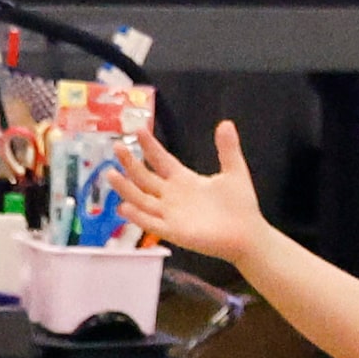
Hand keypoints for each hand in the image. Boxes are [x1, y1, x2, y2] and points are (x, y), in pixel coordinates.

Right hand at [106, 120, 265, 263]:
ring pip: (141, 199)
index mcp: (184, 180)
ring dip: (126, 188)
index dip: (149, 146)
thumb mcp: (234, 171)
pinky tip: (124, 207)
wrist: (248, 234)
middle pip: (145, 177)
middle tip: (117, 147)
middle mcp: (172, 196)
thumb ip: (228, 149)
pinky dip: (138, 216)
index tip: (137, 129)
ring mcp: (170, 214)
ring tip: (110, 174)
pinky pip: (151, 223)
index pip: (161, 160)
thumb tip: (226, 123)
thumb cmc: (240, 205)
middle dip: (130, 163)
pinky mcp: (173, 231)